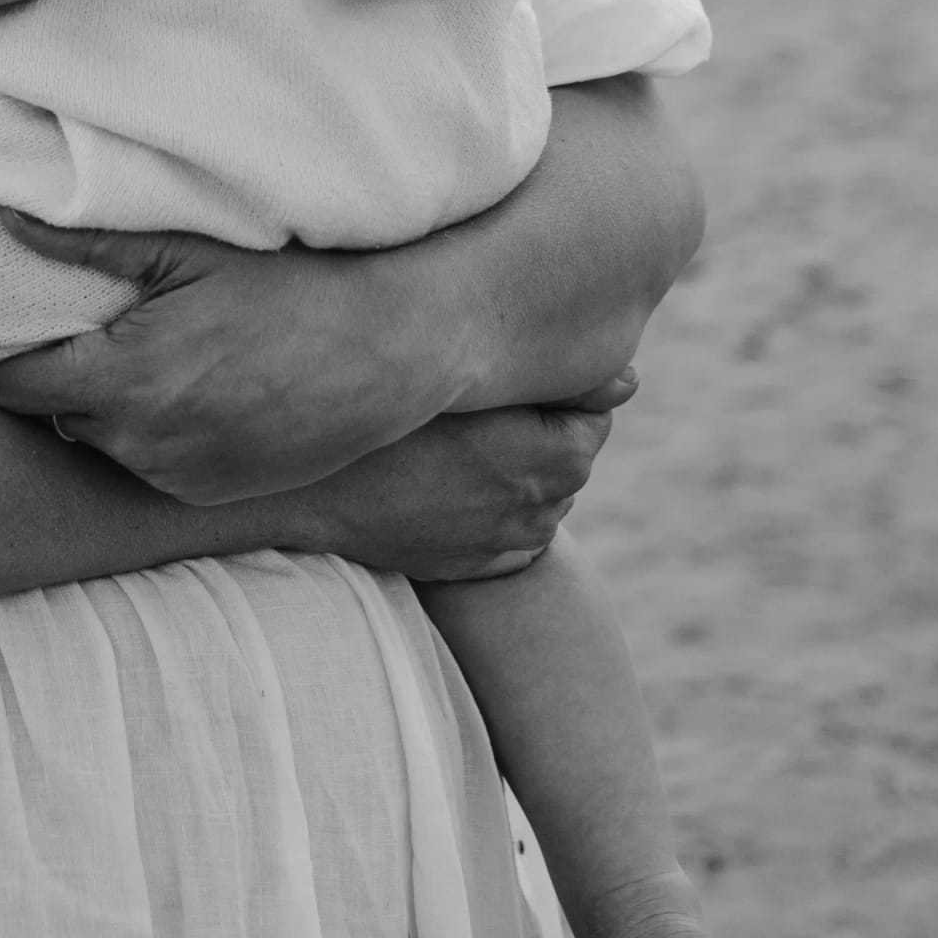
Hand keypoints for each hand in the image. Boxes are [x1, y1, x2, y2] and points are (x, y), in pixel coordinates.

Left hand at [0, 214, 561, 503]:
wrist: (390, 353)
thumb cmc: (289, 288)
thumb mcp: (187, 251)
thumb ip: (87, 242)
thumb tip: (0, 218)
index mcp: (126, 378)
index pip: (12, 387)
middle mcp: (142, 443)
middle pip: (51, 416)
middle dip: (48, 379)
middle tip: (60, 332)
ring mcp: (178, 479)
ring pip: (99, 445)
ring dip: (100, 409)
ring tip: (128, 356)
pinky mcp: (210, 498)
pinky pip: (147, 469)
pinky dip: (147, 437)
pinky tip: (180, 392)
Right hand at [278, 401, 626, 581]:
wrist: (306, 491)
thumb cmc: (383, 412)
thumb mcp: (469, 378)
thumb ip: (561, 377)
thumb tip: (632, 379)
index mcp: (557, 455)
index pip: (595, 411)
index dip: (553, 385)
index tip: (507, 371)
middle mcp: (544, 507)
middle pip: (567, 453)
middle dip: (538, 426)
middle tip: (476, 399)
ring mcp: (509, 543)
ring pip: (537, 492)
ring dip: (515, 465)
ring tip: (456, 437)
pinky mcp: (476, 566)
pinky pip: (506, 528)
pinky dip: (491, 504)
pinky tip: (445, 480)